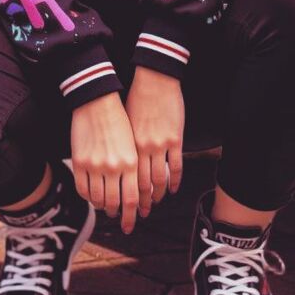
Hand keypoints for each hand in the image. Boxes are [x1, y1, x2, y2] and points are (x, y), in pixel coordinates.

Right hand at [70, 92, 139, 233]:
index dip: (131, 215)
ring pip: (98, 199)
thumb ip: (133, 169)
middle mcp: (114, 166)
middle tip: (117, 217)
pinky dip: (87, 197)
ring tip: (105, 206)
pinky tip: (92, 196)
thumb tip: (134, 194)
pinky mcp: (79, 162)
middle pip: (115, 203)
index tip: (130, 224)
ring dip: (102, 206)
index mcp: (131, 162)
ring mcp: (95, 165)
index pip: (132, 199)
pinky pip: (82, 189)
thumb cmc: (119, 121)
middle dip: (117, 214)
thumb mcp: (133, 145)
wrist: (97, 102)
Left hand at [124, 65, 184, 217]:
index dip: (126, 199)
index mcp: (127, 146)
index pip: (125, 181)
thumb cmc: (134, 100)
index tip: (125, 210)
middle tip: (141, 215)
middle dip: (141, 204)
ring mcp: (160, 145)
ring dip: (158, 195)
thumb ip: (122, 146)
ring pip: (159, 180)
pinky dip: (174, 180)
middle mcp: (142, 149)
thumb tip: (118, 167)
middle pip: (142, 186)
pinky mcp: (175, 139)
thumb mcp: (122, 125)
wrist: (153, 80)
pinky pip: (176, 166)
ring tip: (156, 203)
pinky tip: (173, 189)